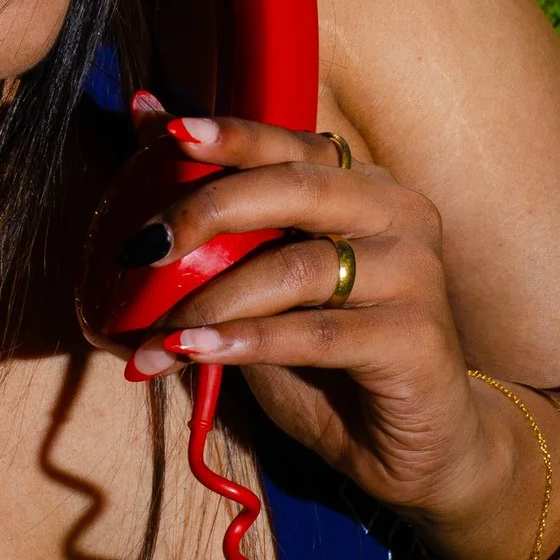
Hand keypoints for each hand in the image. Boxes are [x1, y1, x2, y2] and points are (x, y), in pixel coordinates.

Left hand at [109, 98, 542, 559]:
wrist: (412, 446)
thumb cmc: (326, 355)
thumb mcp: (259, 276)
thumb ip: (212, 207)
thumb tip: (142, 113)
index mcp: (359, 183)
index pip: (290, 145)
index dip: (233, 136)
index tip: (172, 132)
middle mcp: (396, 212)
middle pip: (295, 190)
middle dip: (210, 210)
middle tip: (144, 247)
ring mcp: (415, 272)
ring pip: (298, 268)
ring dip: (214, 300)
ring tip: (156, 331)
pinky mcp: (417, 336)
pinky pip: (318, 332)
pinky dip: (248, 341)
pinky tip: (193, 353)